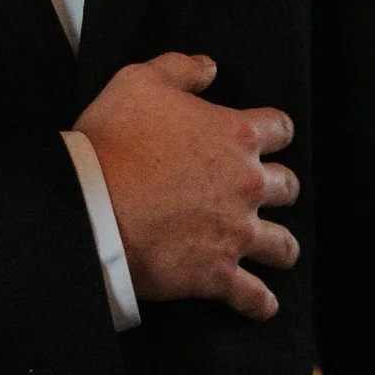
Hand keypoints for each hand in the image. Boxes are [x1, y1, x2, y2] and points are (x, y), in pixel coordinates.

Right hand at [77, 53, 298, 321]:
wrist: (88, 205)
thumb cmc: (111, 140)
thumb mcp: (139, 82)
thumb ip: (180, 69)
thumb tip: (210, 68)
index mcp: (236, 135)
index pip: (279, 129)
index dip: (273, 133)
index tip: (265, 139)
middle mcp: (247, 185)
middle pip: (287, 187)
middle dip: (278, 190)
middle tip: (263, 195)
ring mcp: (235, 232)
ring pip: (281, 244)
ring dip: (279, 247)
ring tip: (275, 252)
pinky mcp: (216, 273)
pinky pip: (252, 295)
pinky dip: (259, 303)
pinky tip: (262, 306)